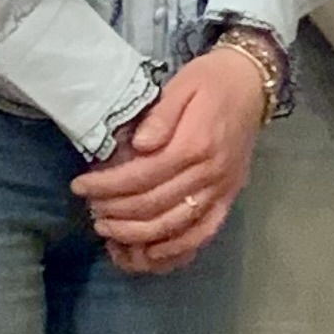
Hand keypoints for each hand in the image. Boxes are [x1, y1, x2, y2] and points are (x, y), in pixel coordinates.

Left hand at [72, 47, 265, 272]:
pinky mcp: (229, 198)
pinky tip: (150, 251)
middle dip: (115, 212)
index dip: (106, 186)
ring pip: (174, 226)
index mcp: (194, 145)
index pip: (142, 176)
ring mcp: (221, 190)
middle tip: (91, 209)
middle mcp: (209, 173)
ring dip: (137, 234)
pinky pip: (203, 233)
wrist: (253, 85)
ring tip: (108, 230)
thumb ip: (160, 116)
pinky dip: (176, 248)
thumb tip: (137, 146)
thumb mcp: (181, 85)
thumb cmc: (211, 81)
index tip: (80, 187)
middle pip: (154, 205)